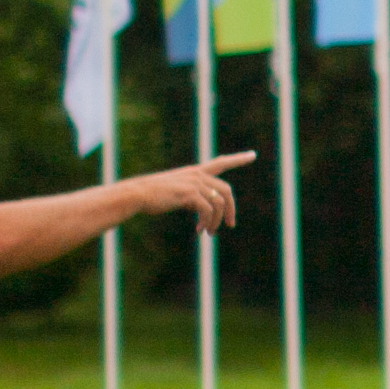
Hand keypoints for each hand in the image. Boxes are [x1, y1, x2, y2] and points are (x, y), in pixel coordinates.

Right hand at [136, 153, 253, 232]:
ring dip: (216, 221)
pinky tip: (199, 230)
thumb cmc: (152, 196)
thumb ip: (192, 197)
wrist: (137, 194)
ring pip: (219, 203)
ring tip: (209, 233)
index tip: (252, 155)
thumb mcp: (176, 193)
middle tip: (230, 225)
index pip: (221, 162)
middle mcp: (197, 174)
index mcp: (194, 172)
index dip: (238, 159)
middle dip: (231, 209)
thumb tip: (204, 211)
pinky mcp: (190, 194)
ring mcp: (194, 183)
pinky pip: (208, 210)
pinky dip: (207, 222)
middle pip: (226, 190)